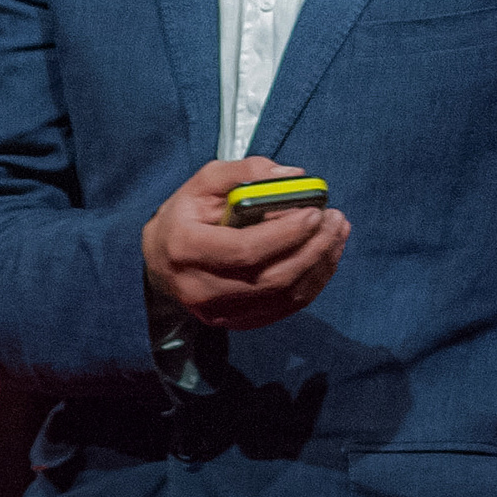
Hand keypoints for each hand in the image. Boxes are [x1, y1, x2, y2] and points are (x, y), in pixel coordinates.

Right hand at [141, 157, 349, 330]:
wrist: (159, 263)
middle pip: (270, 278)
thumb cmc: (184, 217)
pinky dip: (311, 283)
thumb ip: (244, 173)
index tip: (314, 211)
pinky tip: (325, 257)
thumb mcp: (203, 183)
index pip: (244, 250)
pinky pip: (284, 308)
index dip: (285, 233)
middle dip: (311, 248)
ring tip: (337, 234)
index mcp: (186, 248)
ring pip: (283, 296)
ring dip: (319, 265)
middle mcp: (200, 288)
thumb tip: (293, 176)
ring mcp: (219, 312)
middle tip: (335, 220)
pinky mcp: (236, 323)